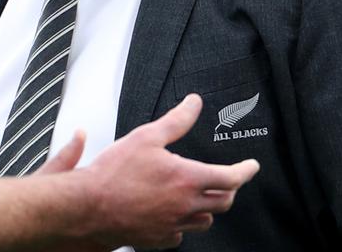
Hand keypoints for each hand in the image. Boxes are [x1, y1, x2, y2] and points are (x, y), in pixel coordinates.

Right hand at [81, 94, 259, 248]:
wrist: (90, 205)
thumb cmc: (114, 173)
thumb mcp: (147, 136)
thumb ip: (176, 120)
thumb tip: (193, 104)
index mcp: (187, 178)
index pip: (231, 177)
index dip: (246, 170)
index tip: (251, 167)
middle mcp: (185, 205)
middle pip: (223, 201)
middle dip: (230, 189)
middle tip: (229, 181)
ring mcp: (173, 225)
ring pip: (204, 221)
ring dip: (208, 208)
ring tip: (201, 197)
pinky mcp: (158, 239)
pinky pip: (180, 235)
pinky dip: (182, 225)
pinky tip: (173, 215)